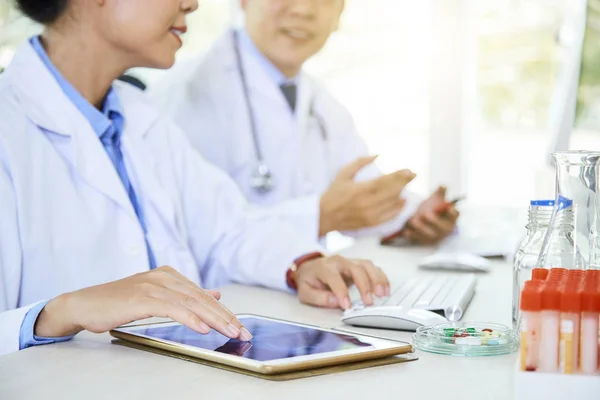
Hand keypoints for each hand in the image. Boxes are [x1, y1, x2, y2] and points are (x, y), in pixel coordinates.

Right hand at [35, 266, 251, 340]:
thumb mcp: (156, 296)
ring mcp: (153, 285)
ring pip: (192, 302)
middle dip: (225, 317)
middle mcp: (164, 277)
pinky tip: (202, 328)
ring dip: (214, 319)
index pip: (203, 295)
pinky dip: (190, 318)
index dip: (224, 312)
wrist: (85, 304)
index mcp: (169, 275)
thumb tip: (215, 294)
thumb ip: (185, 295)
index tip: (240, 327)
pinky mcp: (142, 297)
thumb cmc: (118, 303)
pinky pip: (172, 308)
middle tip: (242, 333)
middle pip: (202, 298)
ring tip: (230, 332)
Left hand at [293, 255, 390, 308]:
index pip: (334, 277)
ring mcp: (349, 261)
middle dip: (364, 285)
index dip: (341, 292)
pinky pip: (372, 268)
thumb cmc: (309, 281)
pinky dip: (380, 278)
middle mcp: (338, 262)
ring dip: (377, 279)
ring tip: (383, 294)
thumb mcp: (305, 292)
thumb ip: (318, 297)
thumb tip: (335, 301)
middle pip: (355, 268)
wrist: (310, 268)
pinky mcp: (358, 265)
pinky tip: (386, 289)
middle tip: (369, 302)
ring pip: (366, 265)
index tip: (347, 306)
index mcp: (323, 267)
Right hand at [319, 156, 415, 235]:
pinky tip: (403, 200)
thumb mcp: (343, 173)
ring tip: (406, 184)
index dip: (399, 175)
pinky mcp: (371, 223)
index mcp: (361, 189)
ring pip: (393, 202)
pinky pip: (391, 215)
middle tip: (414, 174)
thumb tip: (377, 154)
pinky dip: (399, 207)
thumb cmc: (333, 193)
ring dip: (402, 192)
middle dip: (405, 181)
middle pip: (393, 191)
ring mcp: (371, 215)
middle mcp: (368, 203)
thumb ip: (360, 162)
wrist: (324, 216)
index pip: (386, 181)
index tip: (409, 170)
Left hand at [401, 186, 458, 244]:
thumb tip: (443, 185)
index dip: (453, 212)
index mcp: (451, 217)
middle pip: (442, 227)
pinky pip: (419, 240)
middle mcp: (446, 229)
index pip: (455, 215)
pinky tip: (406, 232)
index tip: (449, 207)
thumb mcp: (436, 199)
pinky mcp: (426, 242)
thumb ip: (440, 192)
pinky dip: (412, 236)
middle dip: (434, 221)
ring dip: (421, 229)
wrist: (422, 218)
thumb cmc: (432, 208)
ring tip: (412, 221)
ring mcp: (436, 237)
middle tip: (425, 214)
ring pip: (430, 235)